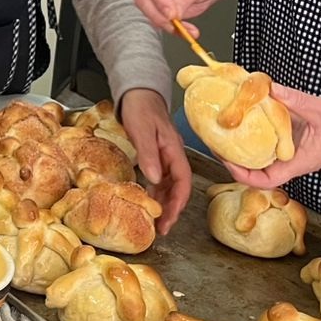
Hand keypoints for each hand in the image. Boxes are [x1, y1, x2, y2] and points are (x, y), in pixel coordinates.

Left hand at [118, 87, 192, 232]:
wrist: (138, 92)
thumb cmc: (140, 106)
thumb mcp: (142, 129)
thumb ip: (148, 153)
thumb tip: (155, 179)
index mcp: (174, 149)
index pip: (183, 181)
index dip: (178, 202)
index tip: (169, 218)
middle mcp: (172, 155)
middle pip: (178, 187)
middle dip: (172, 209)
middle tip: (162, 228)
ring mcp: (165, 155)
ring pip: (169, 185)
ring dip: (164, 203)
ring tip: (157, 221)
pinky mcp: (155, 155)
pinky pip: (160, 178)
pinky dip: (156, 191)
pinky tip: (149, 201)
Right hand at [134, 0, 227, 35]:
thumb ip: (182, 0)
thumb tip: (173, 16)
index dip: (161, 3)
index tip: (172, 16)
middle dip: (160, 17)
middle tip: (177, 26)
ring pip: (146, 11)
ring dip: (165, 24)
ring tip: (184, 30)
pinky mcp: (148, 3)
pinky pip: (153, 18)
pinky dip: (168, 26)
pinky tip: (180, 30)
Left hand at [225, 83, 320, 189]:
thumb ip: (294, 100)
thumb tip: (270, 89)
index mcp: (300, 162)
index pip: (265, 180)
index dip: (242, 174)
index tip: (225, 159)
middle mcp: (295, 159)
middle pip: (258, 170)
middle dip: (235, 159)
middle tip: (216, 141)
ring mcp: (296, 150)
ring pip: (264, 155)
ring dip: (244, 146)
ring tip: (225, 130)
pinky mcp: (298, 138)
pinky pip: (274, 140)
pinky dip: (259, 131)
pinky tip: (249, 116)